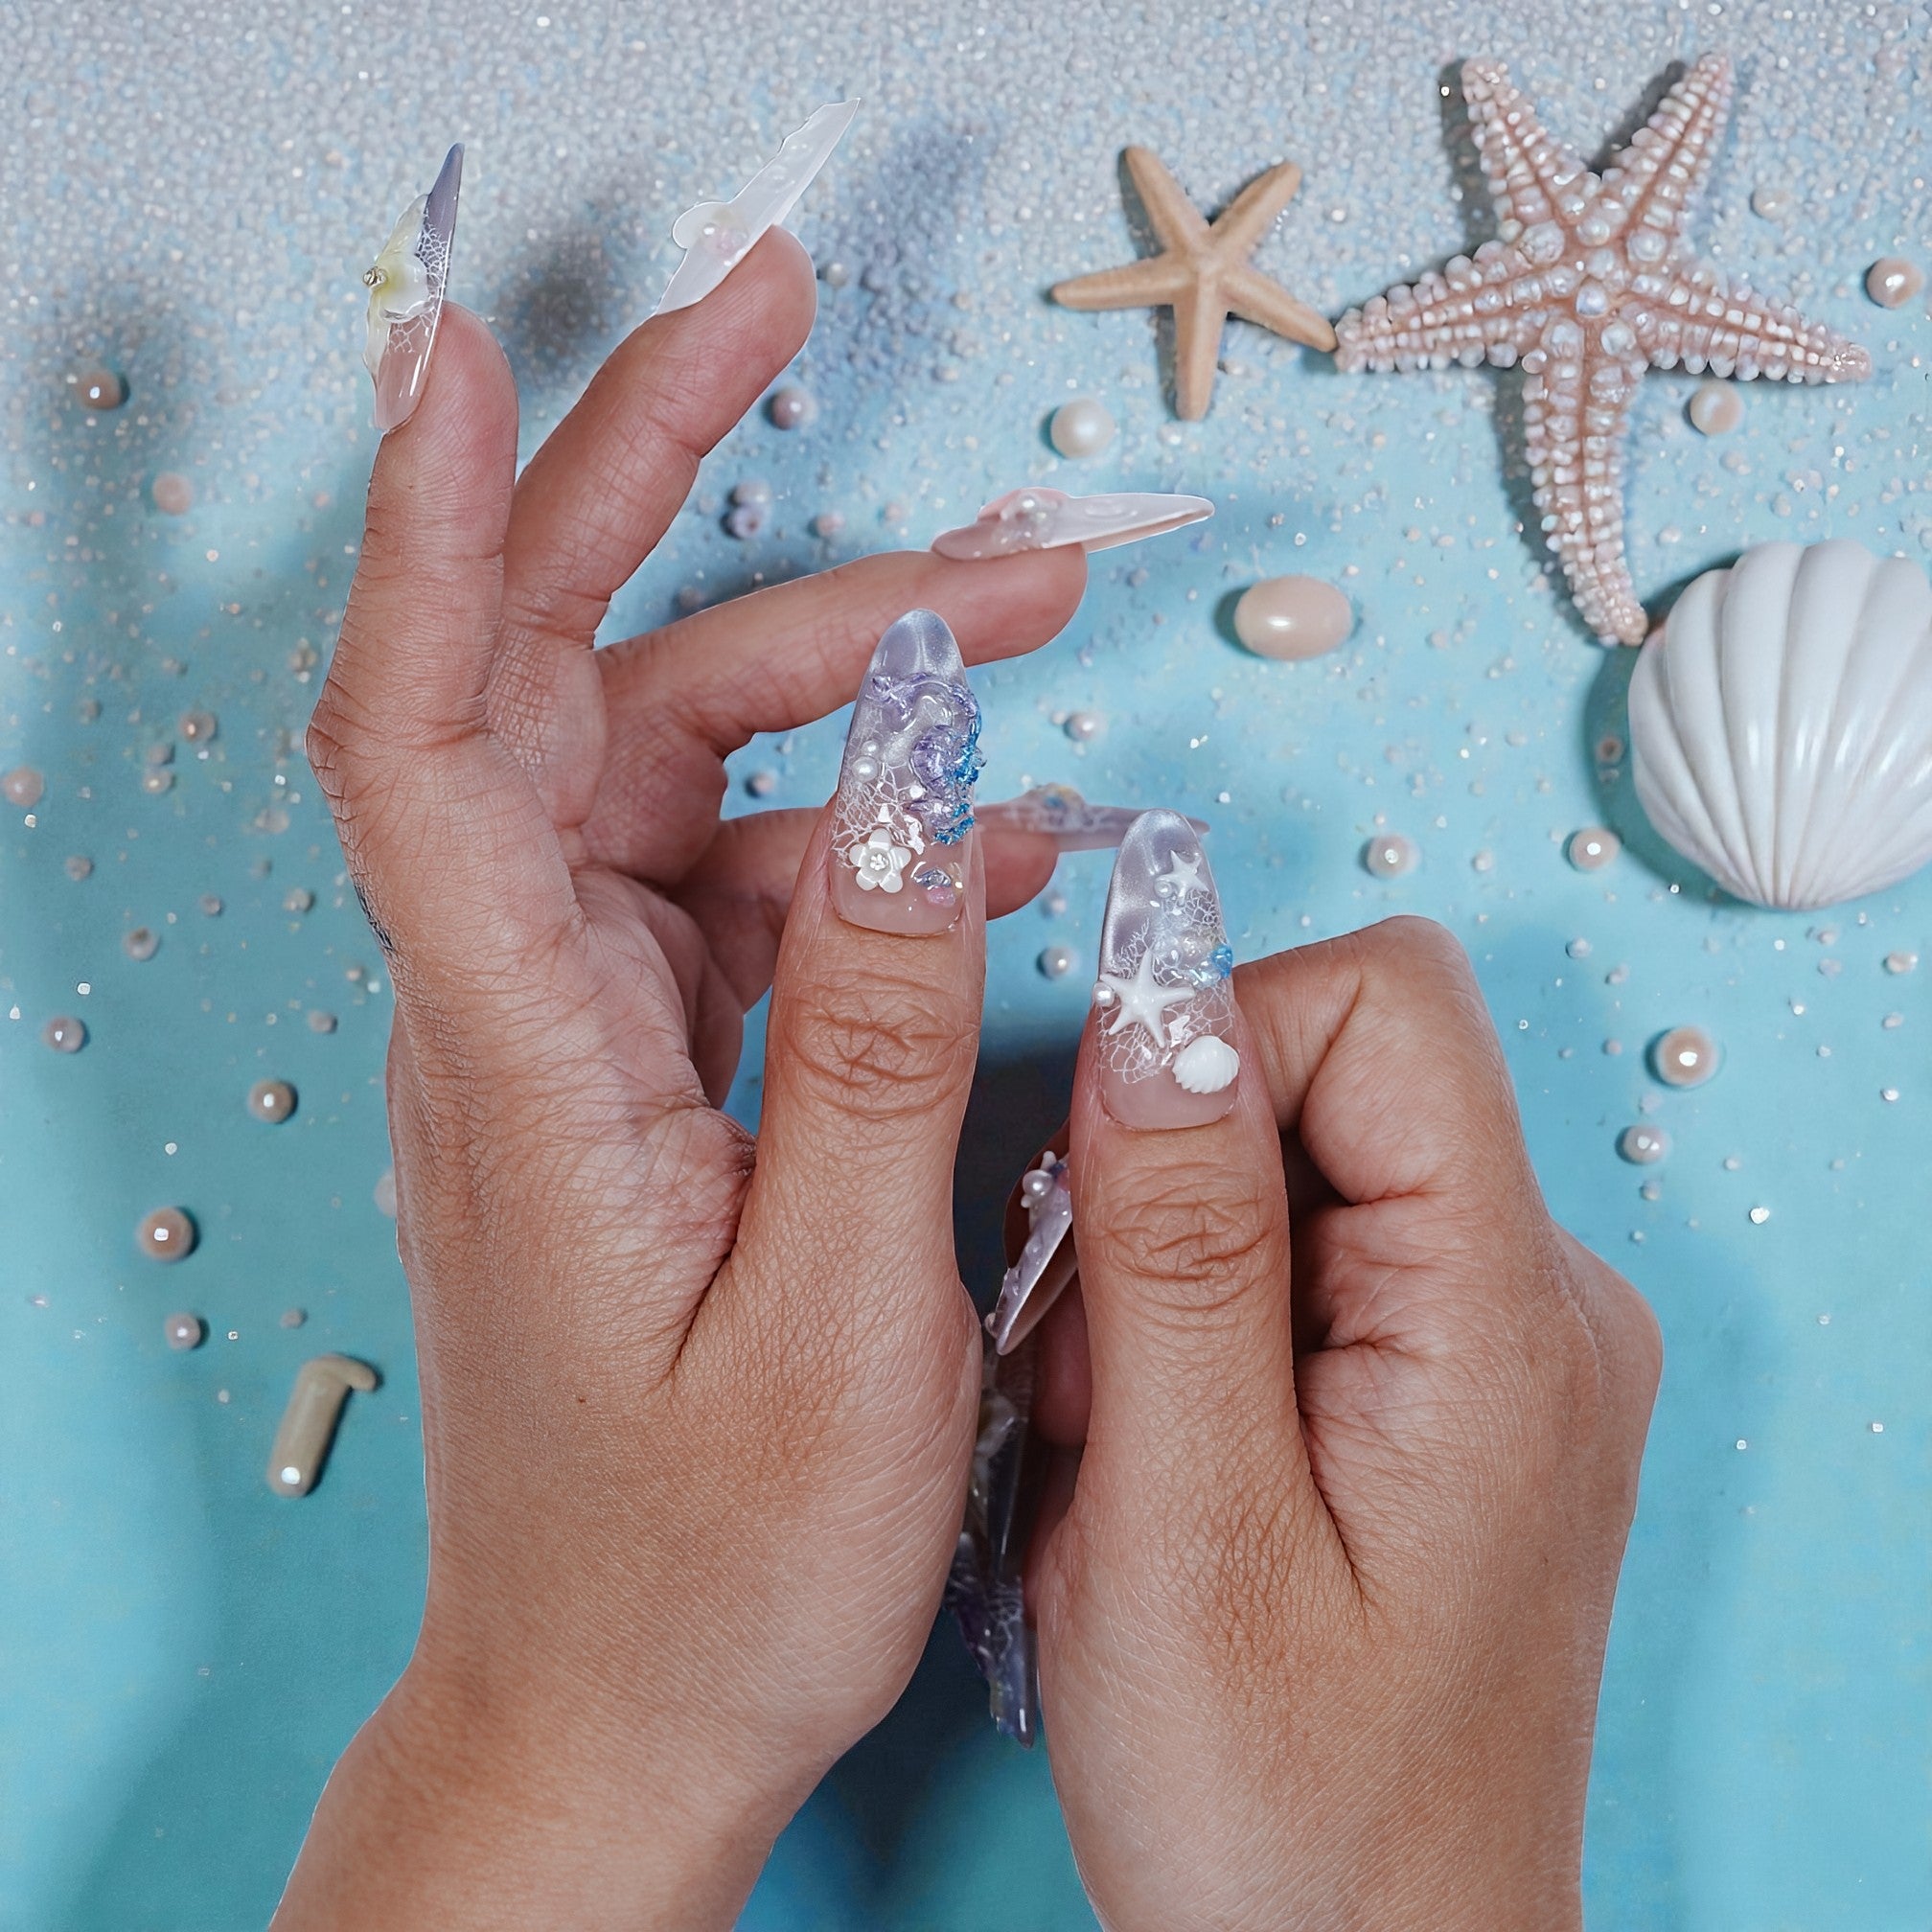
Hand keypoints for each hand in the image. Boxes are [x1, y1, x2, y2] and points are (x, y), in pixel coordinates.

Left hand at [274, 233, 1084, 1928]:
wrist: (625, 1708)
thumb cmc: (707, 1568)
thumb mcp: (837, 1318)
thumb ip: (881, 1037)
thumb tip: (940, 784)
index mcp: (523, 1059)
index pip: (422, 729)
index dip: (426, 517)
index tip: (462, 340)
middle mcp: (523, 1005)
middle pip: (552, 671)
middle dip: (663, 480)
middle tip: (781, 317)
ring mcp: (584, 1020)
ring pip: (678, 757)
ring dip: (839, 668)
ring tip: (1026, 616)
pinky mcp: (650, 1054)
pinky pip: (754, 877)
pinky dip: (876, 826)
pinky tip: (1011, 837)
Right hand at [1023, 884, 1660, 1929]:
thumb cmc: (1291, 1814)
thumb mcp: (1192, 1527)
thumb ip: (1178, 1249)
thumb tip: (1155, 1014)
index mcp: (1505, 1311)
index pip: (1381, 1003)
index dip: (1212, 1038)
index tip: (1091, 1176)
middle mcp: (1532, 1296)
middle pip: (1325, 1071)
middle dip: (1161, 1178)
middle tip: (1091, 1361)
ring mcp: (1488, 1340)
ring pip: (1285, 1163)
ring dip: (1157, 1264)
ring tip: (1120, 1435)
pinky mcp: (1435, 1383)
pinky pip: (1292, 1255)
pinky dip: (1187, 1322)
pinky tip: (1155, 1448)